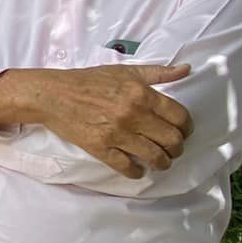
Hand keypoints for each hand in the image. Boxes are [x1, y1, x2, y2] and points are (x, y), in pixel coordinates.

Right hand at [29, 63, 193, 178]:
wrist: (54, 95)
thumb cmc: (89, 81)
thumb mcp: (126, 71)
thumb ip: (158, 73)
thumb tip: (186, 69)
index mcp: (142, 94)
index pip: (180, 117)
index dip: (187, 128)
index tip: (183, 131)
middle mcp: (133, 114)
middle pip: (172, 140)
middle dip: (177, 148)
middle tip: (173, 149)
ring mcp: (117, 134)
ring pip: (154, 157)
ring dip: (162, 163)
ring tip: (159, 161)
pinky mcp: (101, 148)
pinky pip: (128, 167)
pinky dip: (137, 172)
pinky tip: (138, 169)